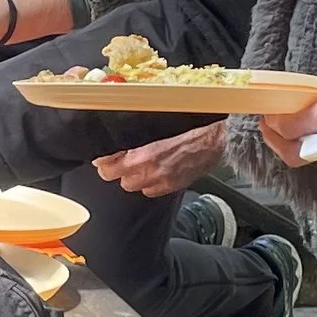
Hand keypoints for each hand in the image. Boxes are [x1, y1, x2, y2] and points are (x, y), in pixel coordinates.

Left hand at [92, 119, 227, 198]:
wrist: (214, 138)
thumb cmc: (189, 127)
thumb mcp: (156, 124)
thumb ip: (134, 134)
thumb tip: (118, 139)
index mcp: (141, 152)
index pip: (106, 164)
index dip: (102, 159)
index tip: (102, 155)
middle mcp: (147, 168)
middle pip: (113, 176)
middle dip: (114, 168)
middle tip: (119, 159)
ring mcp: (158, 180)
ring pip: (130, 185)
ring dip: (131, 177)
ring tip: (139, 165)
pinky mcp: (170, 187)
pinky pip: (150, 191)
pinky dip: (149, 184)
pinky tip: (155, 172)